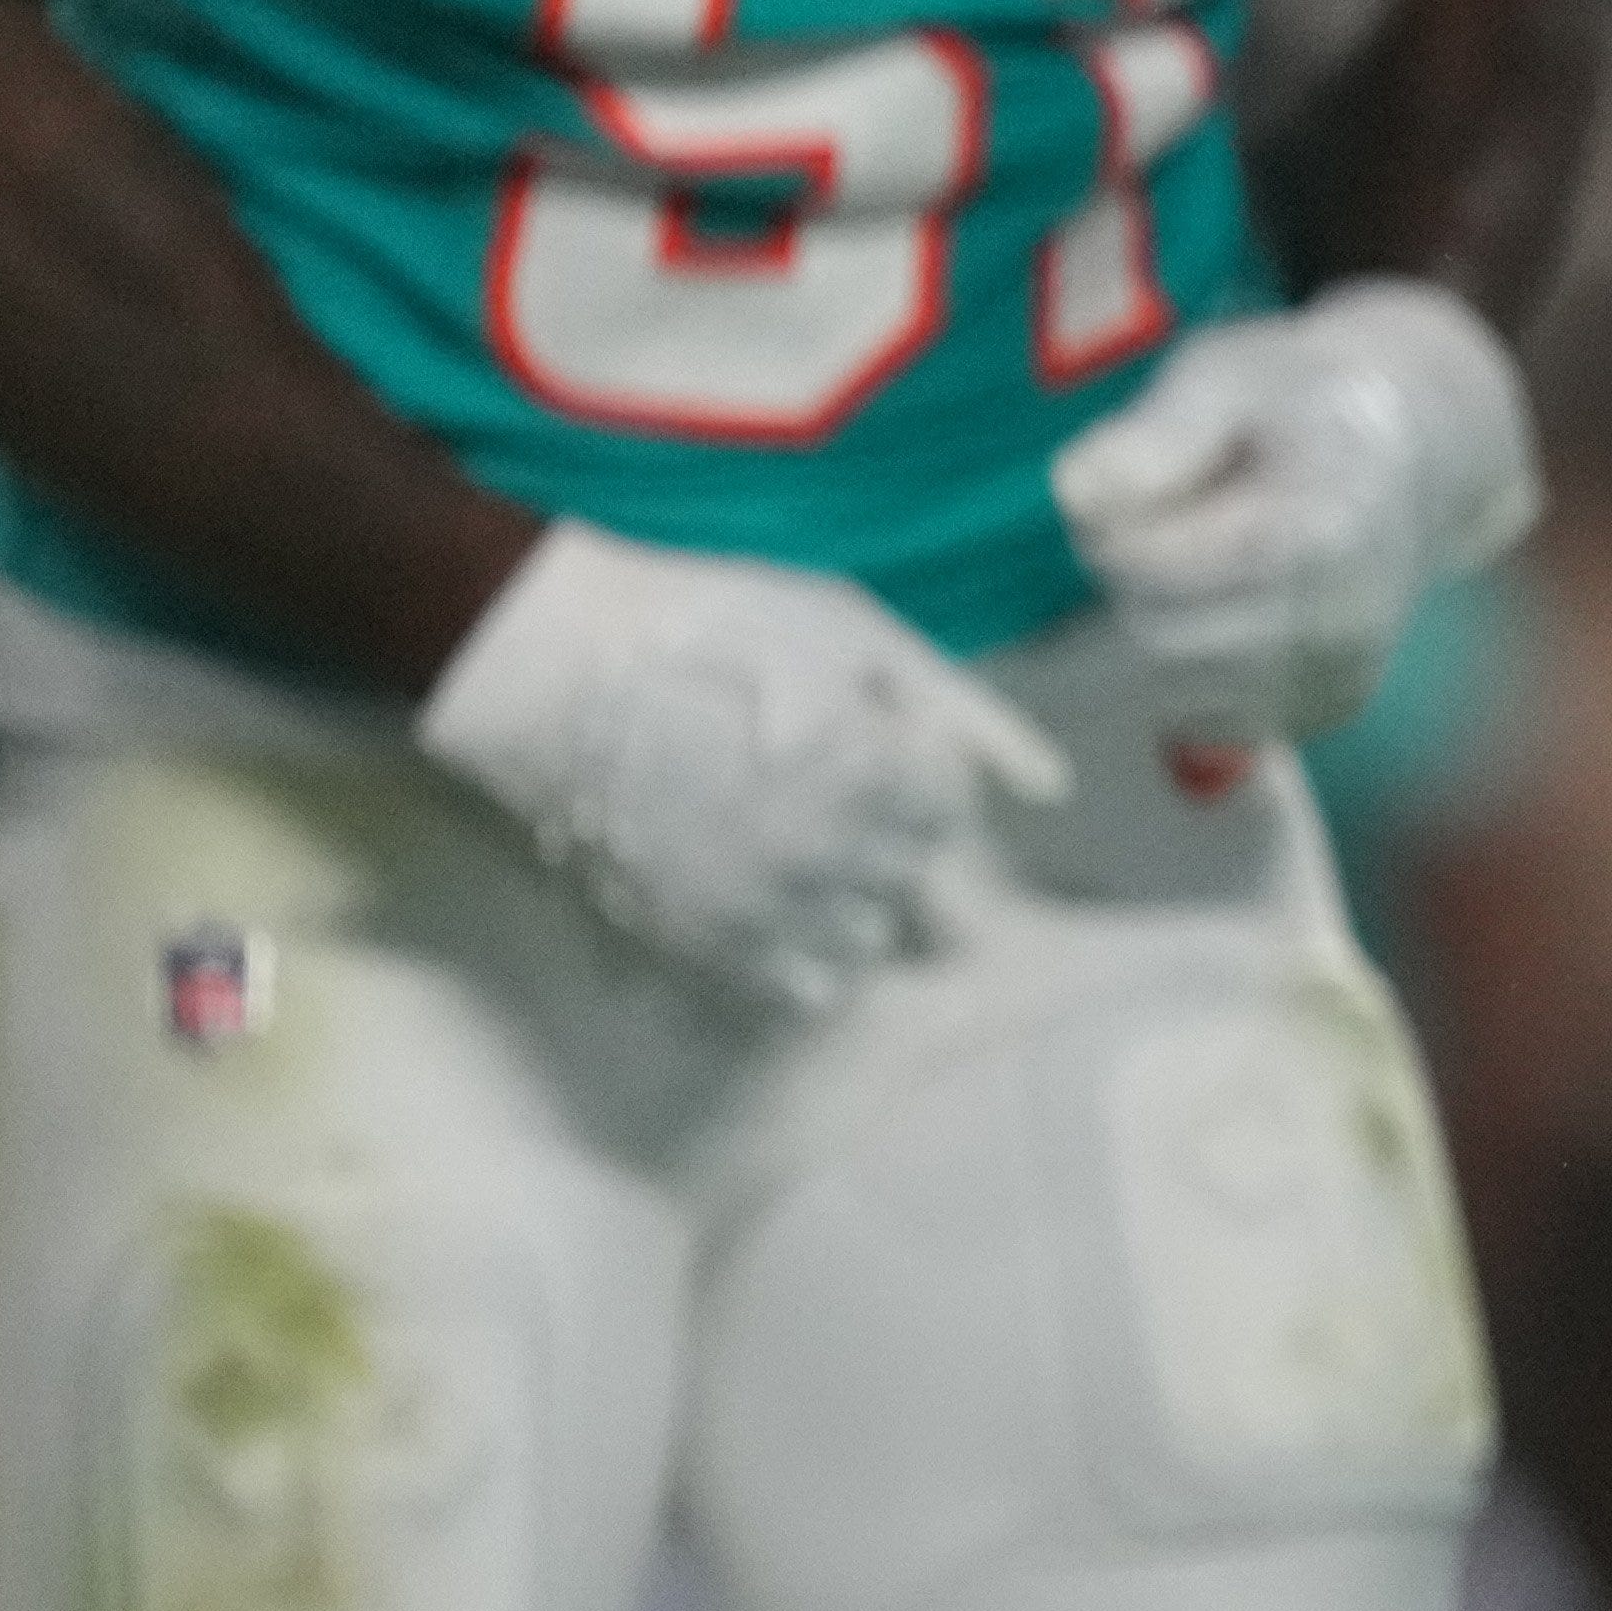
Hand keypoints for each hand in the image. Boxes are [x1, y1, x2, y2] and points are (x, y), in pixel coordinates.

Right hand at [414, 520, 1069, 1010]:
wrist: (558, 664)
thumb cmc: (720, 625)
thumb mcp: (863, 635)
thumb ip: (966, 717)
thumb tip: (1053, 789)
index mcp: (881, 776)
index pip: (952, 807)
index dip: (920, 762)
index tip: (873, 727)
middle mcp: (829, 858)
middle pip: (913, 870)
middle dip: (893, 825)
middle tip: (830, 771)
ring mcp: (759, 906)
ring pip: (864, 935)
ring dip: (857, 890)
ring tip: (799, 832)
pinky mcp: (693, 936)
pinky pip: (789, 985)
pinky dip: (806, 955)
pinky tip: (786, 902)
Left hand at [1050, 277, 1541, 750]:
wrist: (1406, 452)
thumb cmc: (1291, 405)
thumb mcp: (1224, 376)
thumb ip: (1155, 430)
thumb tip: (1079, 493)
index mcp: (1319, 526)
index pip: (1152, 569)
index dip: (1109, 531)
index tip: (1131, 484)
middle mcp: (1344, 616)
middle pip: (1158, 638)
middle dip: (1126, 588)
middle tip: (1155, 525)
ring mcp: (1341, 671)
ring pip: (1174, 693)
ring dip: (1150, 634)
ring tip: (1188, 562)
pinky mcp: (1329, 708)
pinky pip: (1210, 724)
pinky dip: (1184, 677)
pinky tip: (1214, 608)